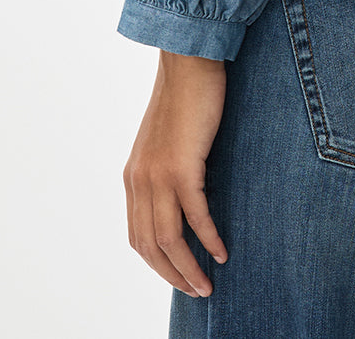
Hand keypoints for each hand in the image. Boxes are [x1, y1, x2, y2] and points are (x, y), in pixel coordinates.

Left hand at [123, 50, 229, 297]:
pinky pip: (196, 215)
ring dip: (188, 268)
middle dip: (173, 275)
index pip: (138, 236)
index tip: (179, 276)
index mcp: (133, 178)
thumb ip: (165, 171)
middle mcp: (139, 181)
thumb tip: (182, 198)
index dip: (157, 263)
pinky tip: (221, 252)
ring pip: (170, 239)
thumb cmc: (184, 99)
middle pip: (151, 246)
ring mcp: (159, 175)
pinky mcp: (183, 167)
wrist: (188, 63)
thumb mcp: (165, 142)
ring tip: (207, 285)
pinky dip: (208, 238)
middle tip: (197, 291)